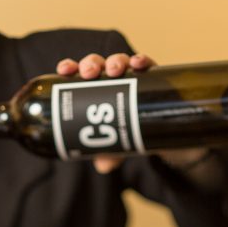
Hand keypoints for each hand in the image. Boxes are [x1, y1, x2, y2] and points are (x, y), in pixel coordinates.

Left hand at [55, 52, 155, 173]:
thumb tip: (102, 166)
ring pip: (119, 61)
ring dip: (114, 61)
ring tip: (113, 70)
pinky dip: (142, 60)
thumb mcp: (118, 144)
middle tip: (88, 73)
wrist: (164, 135)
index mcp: (95, 88)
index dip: (69, 66)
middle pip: (97, 64)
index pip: (78, 73)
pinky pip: (147, 65)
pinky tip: (138, 63)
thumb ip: (109, 154)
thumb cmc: (131, 132)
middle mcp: (112, 79)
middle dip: (90, 64)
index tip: (63, 70)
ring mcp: (132, 77)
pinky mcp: (153, 78)